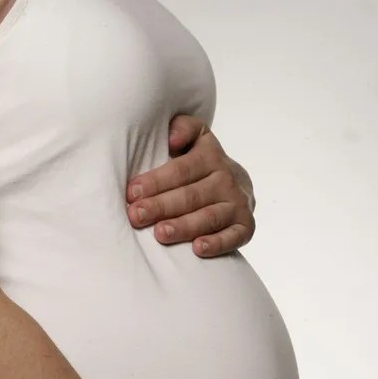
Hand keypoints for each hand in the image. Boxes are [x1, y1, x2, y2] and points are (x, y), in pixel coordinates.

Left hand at [126, 114, 256, 257]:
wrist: (238, 184)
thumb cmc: (200, 164)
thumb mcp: (194, 139)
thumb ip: (183, 128)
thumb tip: (172, 137)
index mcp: (210, 156)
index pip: (180, 170)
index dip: (156, 181)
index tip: (131, 193)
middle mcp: (226, 179)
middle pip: (191, 195)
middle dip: (161, 206)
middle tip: (136, 215)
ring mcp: (237, 203)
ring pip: (209, 217)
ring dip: (184, 226)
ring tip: (160, 234)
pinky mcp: (246, 226)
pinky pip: (234, 237)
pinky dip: (218, 244)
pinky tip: (198, 249)